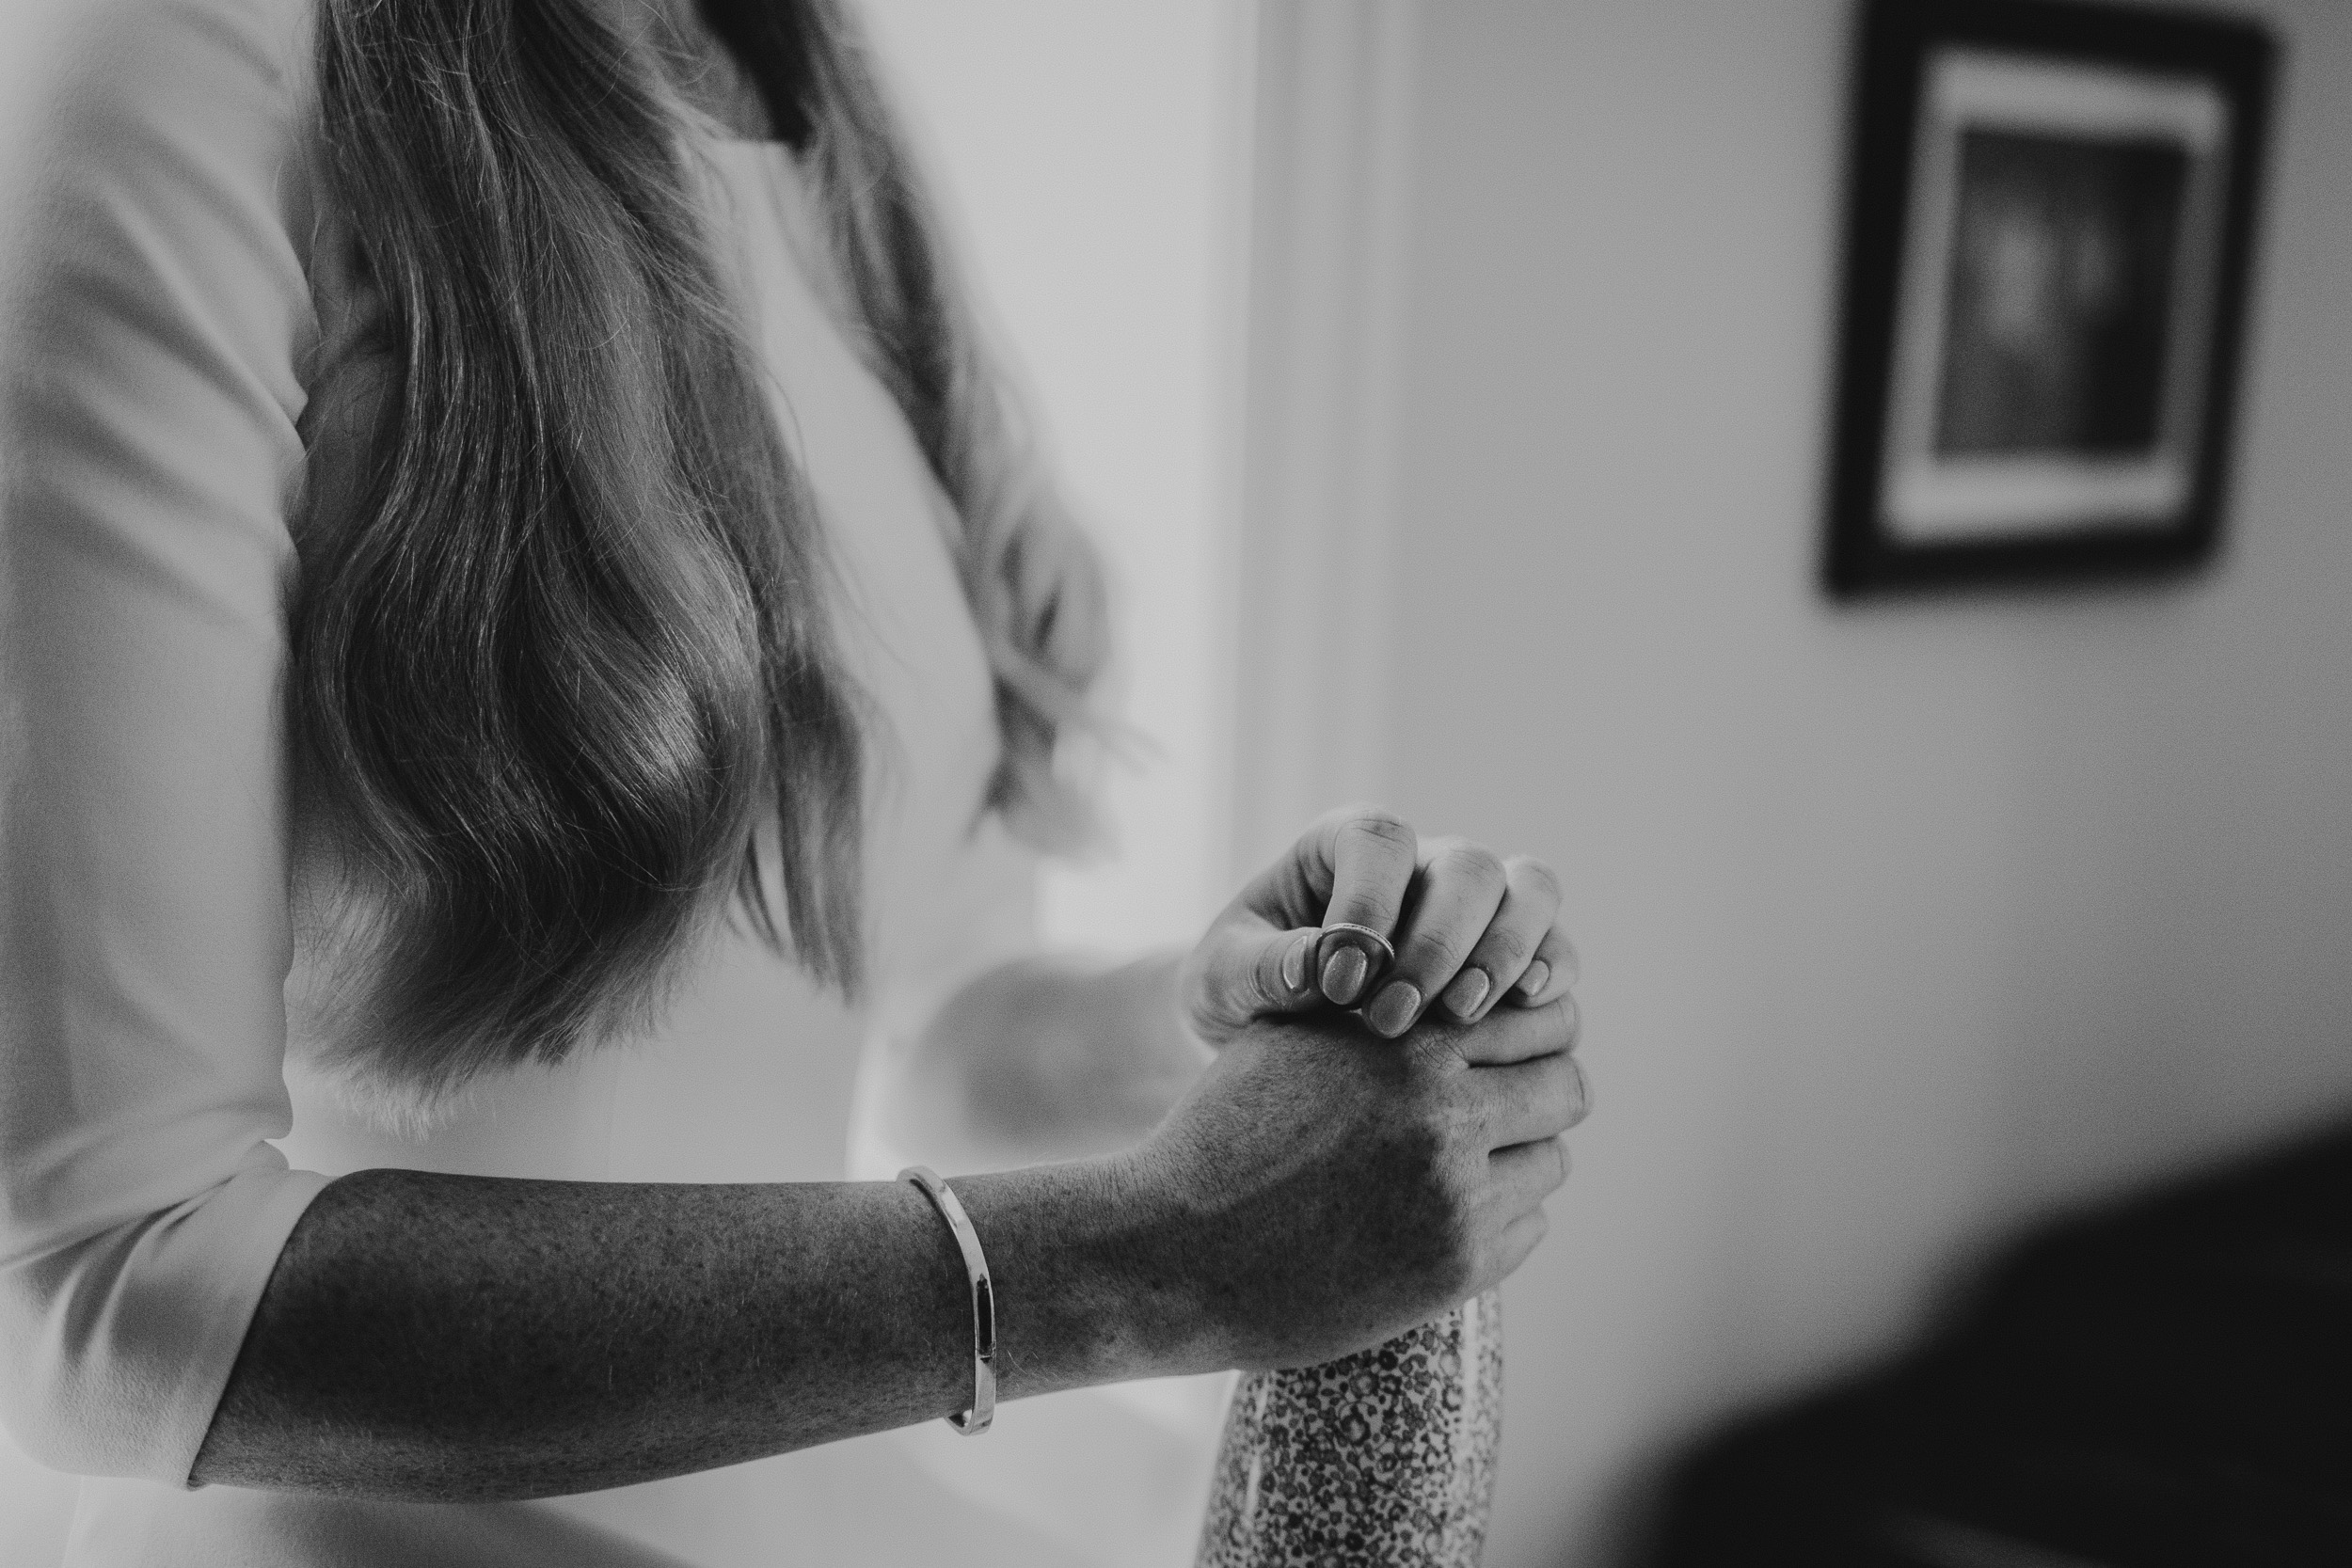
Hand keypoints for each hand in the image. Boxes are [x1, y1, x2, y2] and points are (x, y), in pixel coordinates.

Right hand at [1128, 997, 1587, 1370]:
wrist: (1175, 1251)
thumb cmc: (1225, 1133)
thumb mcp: (1293, 1036)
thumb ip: (1378, 999)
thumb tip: (1462, 979)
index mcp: (1407, 1037)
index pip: (1537, 1013)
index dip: (1531, 1025)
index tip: (1513, 1042)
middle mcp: (1444, 1110)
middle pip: (1565, 1084)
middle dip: (1540, 1090)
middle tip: (1505, 1104)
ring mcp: (1457, 1196)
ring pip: (1553, 1159)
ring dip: (1520, 1158)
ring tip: (1467, 1163)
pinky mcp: (1457, 1268)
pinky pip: (1529, 1228)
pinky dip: (1499, 1219)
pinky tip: (1439, 1216)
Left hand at [1180, 805, 1577, 1044]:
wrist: (1271, 1039)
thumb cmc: (1243, 990)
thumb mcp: (1222, 978)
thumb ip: (1261, 966)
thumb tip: (1314, 966)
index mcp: (1345, 845)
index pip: (1379, 841)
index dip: (1368, 903)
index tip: (1341, 983)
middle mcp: (1422, 863)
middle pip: (1467, 866)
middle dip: (1438, 943)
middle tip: (1394, 1018)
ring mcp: (1476, 907)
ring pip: (1530, 891)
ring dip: (1507, 952)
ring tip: (1463, 1016)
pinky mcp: (1509, 957)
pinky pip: (1553, 947)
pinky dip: (1550, 972)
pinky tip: (1524, 1011)